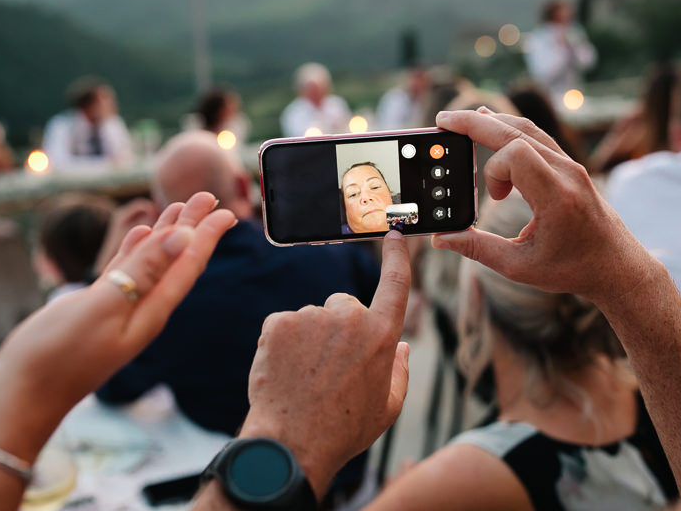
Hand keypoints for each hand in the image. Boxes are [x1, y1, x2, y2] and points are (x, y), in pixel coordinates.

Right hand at [0, 192, 235, 461]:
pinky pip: (126, 272)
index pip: (187, 266)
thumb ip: (144, 271)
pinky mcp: (97, 308)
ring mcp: (120, 308)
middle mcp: (142, 309)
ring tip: (177, 206)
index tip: (227, 210)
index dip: (207, 237)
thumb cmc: (58, 356)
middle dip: (192, 227)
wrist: (21, 396)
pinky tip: (141, 233)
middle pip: (175, 260)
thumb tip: (184, 238)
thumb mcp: (104, 307)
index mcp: (151, 310)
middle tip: (206, 195)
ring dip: (166, 234)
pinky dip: (136, 250)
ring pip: (151, 263)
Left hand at [238, 232, 411, 498]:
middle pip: (343, 305)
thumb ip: (399, 371)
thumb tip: (401, 347)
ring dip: (308, 339)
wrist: (291, 445)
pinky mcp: (279, 322)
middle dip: (337, 328)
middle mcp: (349, 317)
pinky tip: (284, 371)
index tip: (393, 235)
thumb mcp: (387, 407)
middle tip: (328, 368)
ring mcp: (312, 317)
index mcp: (381, 335)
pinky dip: (281, 343)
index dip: (396, 256)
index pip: (395, 283)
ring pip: (311, 318)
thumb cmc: (343, 430)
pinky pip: (283, 324)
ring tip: (304, 378)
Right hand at [431, 108, 654, 303]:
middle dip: (476, 123)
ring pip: (527, 129)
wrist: (618, 267)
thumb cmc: (573, 269)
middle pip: (516, 130)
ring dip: (493, 123)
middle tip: (443, 120)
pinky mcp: (570, 167)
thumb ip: (477, 249)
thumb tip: (440, 239)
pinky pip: (538, 138)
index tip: (495, 197)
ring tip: (464, 121)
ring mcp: (571, 166)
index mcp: (557, 197)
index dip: (492, 169)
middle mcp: (567, 173)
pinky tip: (494, 127)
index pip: (516, 154)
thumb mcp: (520, 266)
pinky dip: (511, 131)